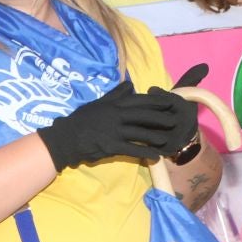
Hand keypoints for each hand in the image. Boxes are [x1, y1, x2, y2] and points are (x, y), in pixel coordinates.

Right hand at [37, 81, 192, 171]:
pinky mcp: (111, 146)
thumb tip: (130, 84)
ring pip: (139, 132)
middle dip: (160, 118)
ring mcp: (113, 131)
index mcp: (113, 104)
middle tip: (175, 121)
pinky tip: (155, 157)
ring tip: (168, 139)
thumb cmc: (81, 120)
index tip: (169, 101)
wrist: (66, 138)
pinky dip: (144, 153)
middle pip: (142, 116)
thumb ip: (115, 94)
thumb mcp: (98, 103)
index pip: (138, 100)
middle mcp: (115, 115)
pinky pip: (132, 149)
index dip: (155, 101)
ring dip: (155, 136)